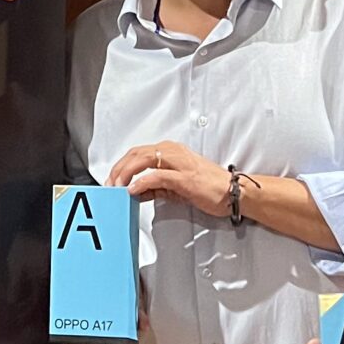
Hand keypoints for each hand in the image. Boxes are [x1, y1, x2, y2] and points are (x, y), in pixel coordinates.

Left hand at [106, 141, 225, 213]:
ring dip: (125, 173)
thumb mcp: (176, 187)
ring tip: (117, 186)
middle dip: (118, 168)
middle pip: (136, 153)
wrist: (234, 192)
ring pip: (143, 159)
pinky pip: (157, 176)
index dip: (121, 164)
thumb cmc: (210, 188)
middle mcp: (174, 152)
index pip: (138, 152)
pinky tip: (133, 190)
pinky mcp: (184, 177)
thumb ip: (156, 187)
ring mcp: (179, 163)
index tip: (112, 179)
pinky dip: (141, 182)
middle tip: (109, 183)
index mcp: (172, 151)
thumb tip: (136, 191)